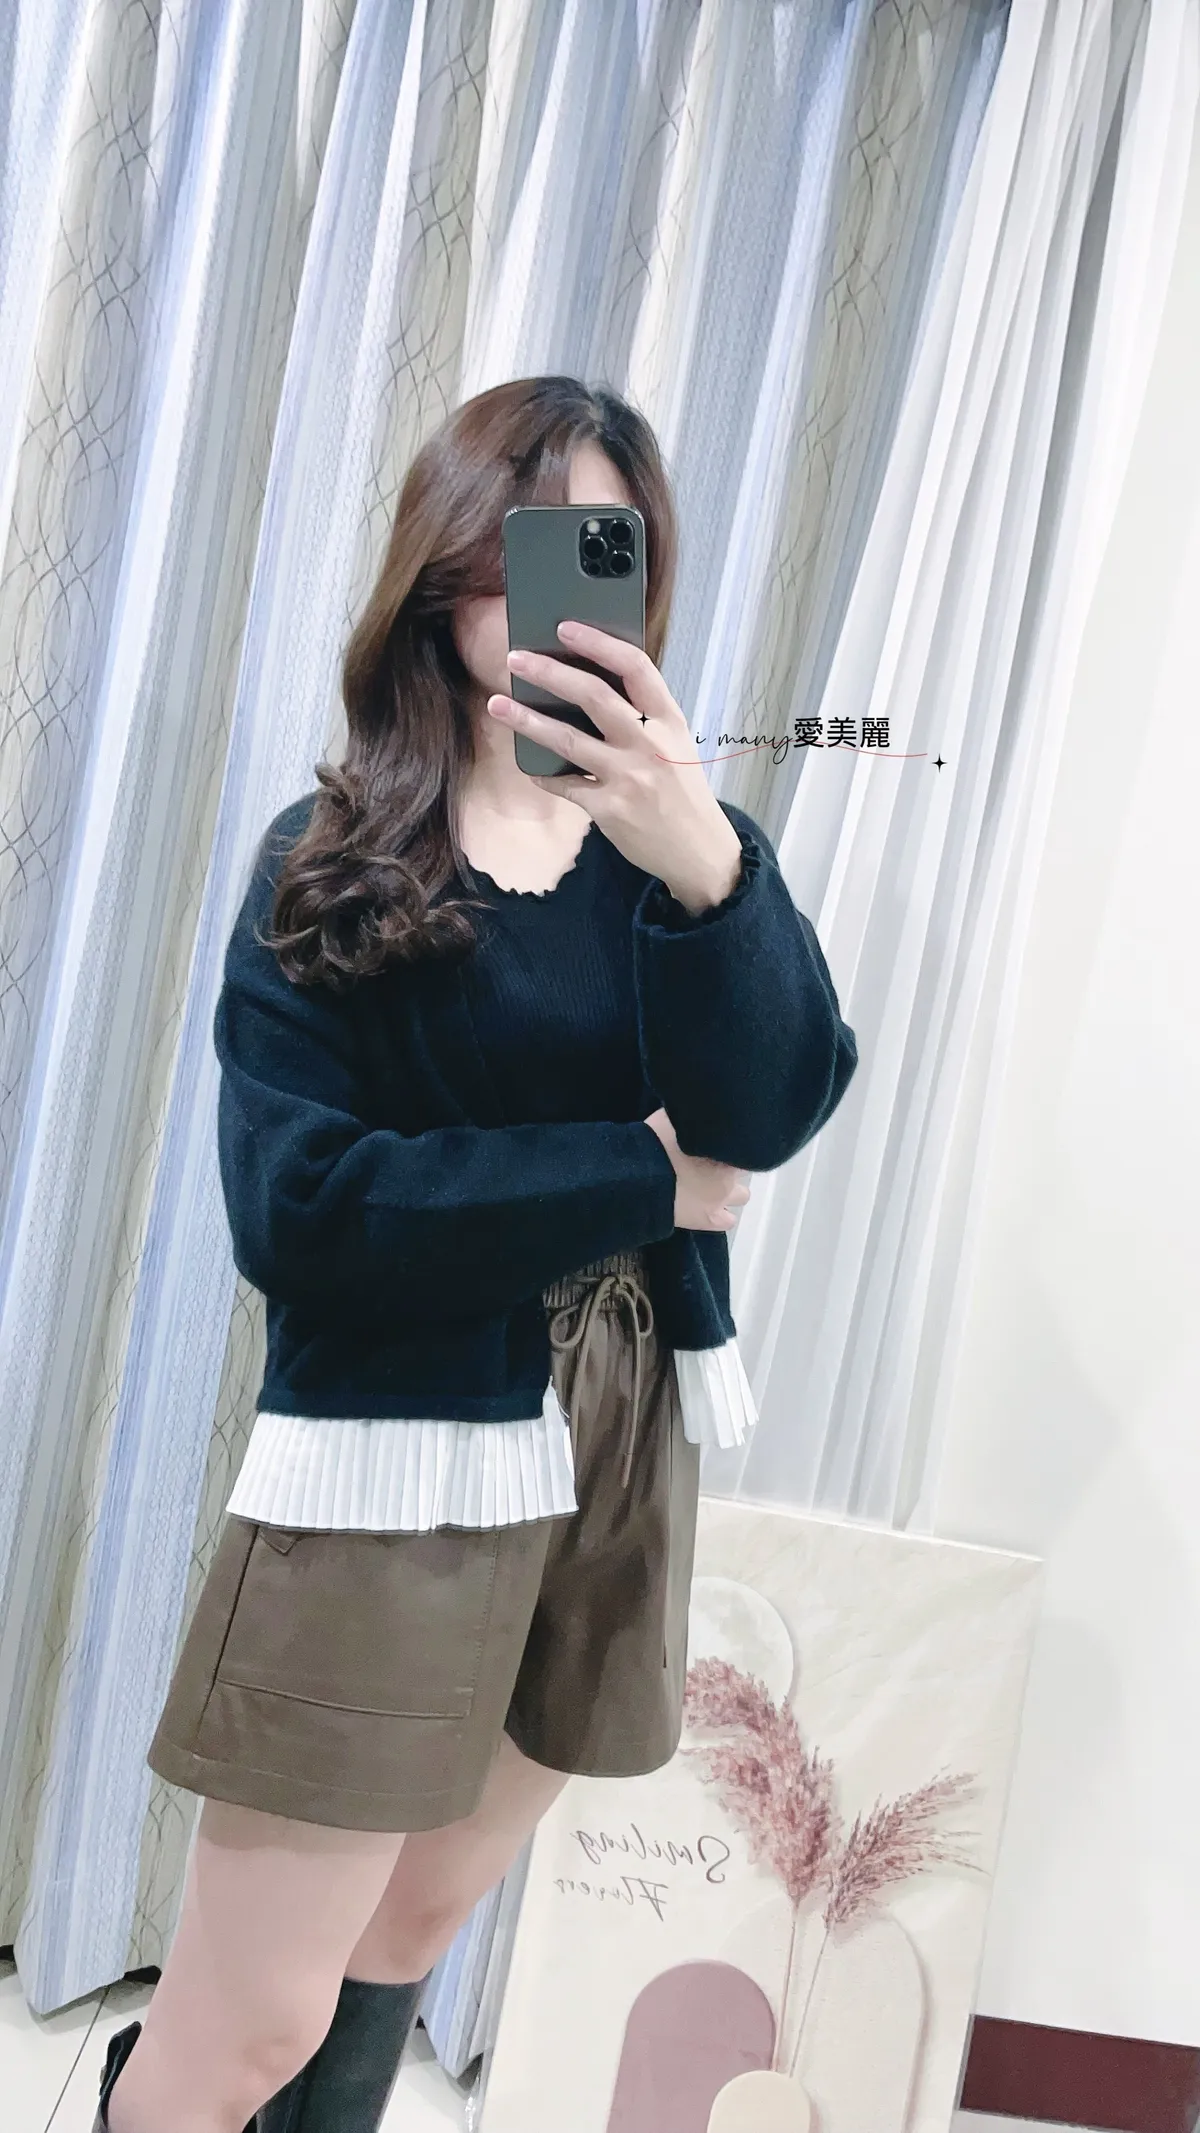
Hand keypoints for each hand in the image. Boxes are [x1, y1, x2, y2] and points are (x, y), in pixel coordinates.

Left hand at [486, 620, 744, 913]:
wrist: (699, 850)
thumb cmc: (681, 791)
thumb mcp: (675, 744)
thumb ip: (642, 717)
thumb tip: (587, 684)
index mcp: (669, 720)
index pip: (635, 667)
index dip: (598, 642)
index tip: (565, 628)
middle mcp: (650, 744)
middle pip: (593, 696)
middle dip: (549, 673)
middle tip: (515, 658)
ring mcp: (629, 777)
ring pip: (568, 740)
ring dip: (527, 720)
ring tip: (497, 704)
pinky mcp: (610, 810)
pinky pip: (565, 785)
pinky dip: (544, 774)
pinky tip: (529, 766)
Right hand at [643, 1106, 751, 1233]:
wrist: (639, 1180)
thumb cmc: (654, 1143)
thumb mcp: (674, 1117)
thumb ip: (692, 1117)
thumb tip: (696, 1110)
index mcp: (723, 1147)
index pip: (743, 1143)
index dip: (729, 1141)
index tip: (715, 1139)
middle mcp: (729, 1173)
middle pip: (742, 1168)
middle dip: (731, 1163)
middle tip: (711, 1159)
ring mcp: (720, 1199)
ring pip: (742, 1195)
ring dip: (731, 1188)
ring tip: (711, 1184)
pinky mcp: (707, 1220)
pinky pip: (728, 1220)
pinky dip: (723, 1214)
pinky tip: (711, 1207)